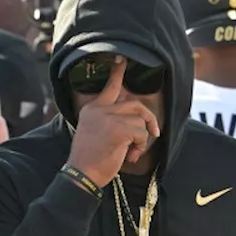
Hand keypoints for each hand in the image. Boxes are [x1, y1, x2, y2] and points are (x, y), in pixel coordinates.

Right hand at [67, 59, 160, 185]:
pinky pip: (141, 133)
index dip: (118, 73)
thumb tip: (135, 121)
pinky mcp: (118, 129)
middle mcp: (99, 109)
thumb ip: (110, 121)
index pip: (110, 87)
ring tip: (132, 151)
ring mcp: (108, 118)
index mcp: (92, 109)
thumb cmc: (90, 159)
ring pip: (139, 121)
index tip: (123, 60)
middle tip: (154, 132)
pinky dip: (140, 146)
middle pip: (134, 104)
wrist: (81, 174)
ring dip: (142, 139)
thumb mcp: (95, 133)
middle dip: (148, 118)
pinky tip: (130, 156)